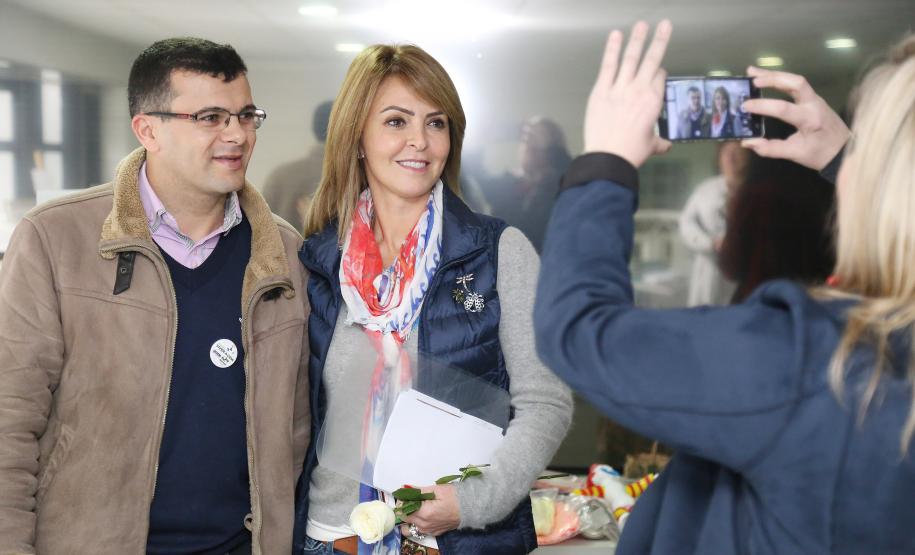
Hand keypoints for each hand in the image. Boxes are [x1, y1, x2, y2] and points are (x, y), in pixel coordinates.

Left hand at [399, 484, 459, 537]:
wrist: (470, 507)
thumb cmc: (454, 496)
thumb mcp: (436, 489)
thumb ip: (418, 491)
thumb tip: (405, 489)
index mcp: (424, 513)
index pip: (404, 509)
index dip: (402, 501)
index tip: (405, 495)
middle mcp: (425, 525)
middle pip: (406, 519)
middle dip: (405, 508)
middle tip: (411, 499)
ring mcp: (430, 530)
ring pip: (412, 525)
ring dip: (411, 516)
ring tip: (418, 506)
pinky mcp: (435, 532)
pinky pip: (421, 528)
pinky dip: (419, 521)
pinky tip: (426, 512)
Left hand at [584, 20, 672, 167]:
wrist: (608, 157)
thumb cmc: (630, 153)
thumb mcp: (650, 146)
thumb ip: (658, 142)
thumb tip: (665, 145)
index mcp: (653, 102)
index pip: (659, 78)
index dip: (659, 74)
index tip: (657, 72)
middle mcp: (639, 90)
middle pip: (651, 61)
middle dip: (659, 41)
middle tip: (664, 25)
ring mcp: (620, 88)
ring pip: (631, 58)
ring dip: (637, 39)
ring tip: (642, 24)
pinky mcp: (601, 90)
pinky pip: (608, 66)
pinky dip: (611, 50)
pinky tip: (615, 35)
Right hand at [740, 66, 849, 170]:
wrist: (842, 150)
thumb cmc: (820, 153)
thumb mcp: (795, 154)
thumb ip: (770, 148)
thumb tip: (747, 142)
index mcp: (809, 119)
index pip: (783, 108)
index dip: (763, 106)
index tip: (745, 106)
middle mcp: (814, 104)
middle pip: (795, 83)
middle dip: (772, 79)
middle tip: (752, 80)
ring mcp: (815, 99)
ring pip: (796, 80)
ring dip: (774, 75)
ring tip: (753, 72)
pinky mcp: (813, 98)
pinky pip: (796, 84)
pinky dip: (780, 79)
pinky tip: (766, 77)